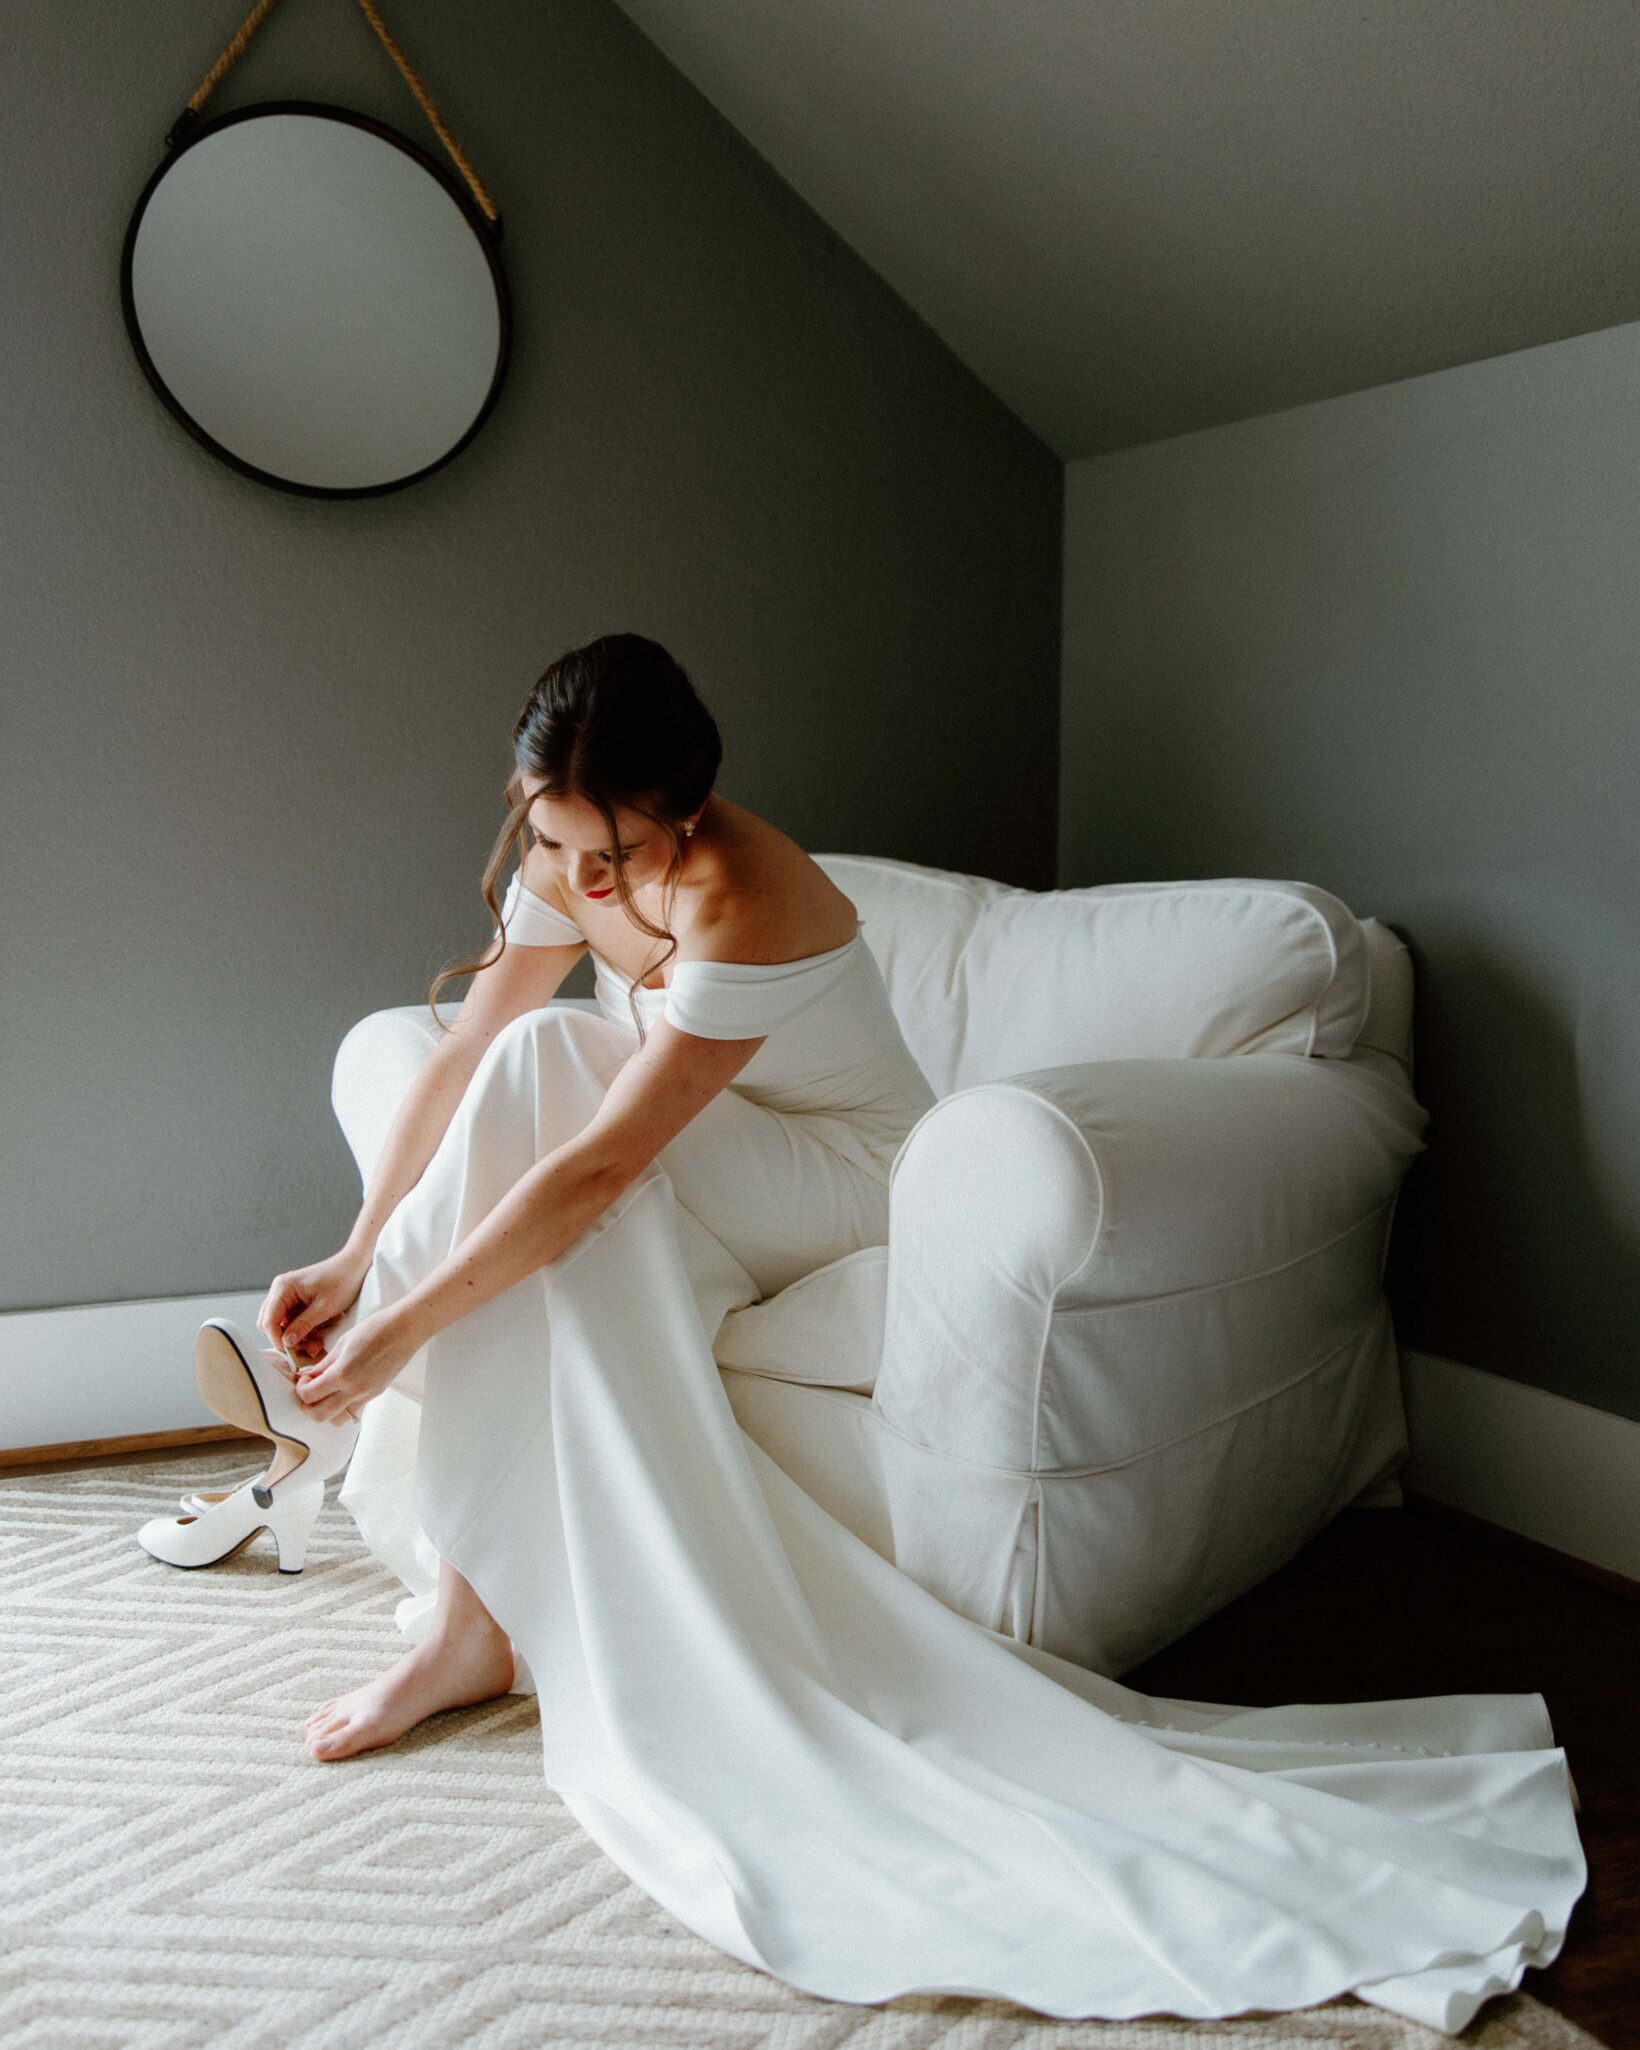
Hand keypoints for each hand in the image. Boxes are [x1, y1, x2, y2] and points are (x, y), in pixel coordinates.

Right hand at [258, 1247, 370, 1364]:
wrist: (354, 1265)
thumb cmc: (342, 1280)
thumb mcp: (324, 1307)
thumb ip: (303, 1325)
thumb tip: (286, 1343)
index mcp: (283, 1287)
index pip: (268, 1321)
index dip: (277, 1340)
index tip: (292, 1354)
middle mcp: (280, 1291)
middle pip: (270, 1324)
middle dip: (285, 1340)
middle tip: (305, 1349)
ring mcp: (287, 1296)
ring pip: (281, 1325)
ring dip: (295, 1337)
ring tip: (315, 1344)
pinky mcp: (296, 1301)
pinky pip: (291, 1322)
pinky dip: (301, 1331)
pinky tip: (316, 1336)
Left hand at [291, 1307, 420, 1424]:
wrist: (405, 1330)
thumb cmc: (376, 1329)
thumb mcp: (343, 1342)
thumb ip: (324, 1363)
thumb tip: (309, 1374)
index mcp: (342, 1374)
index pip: (309, 1395)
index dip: (301, 1389)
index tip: (303, 1379)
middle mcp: (354, 1390)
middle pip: (320, 1415)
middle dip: (308, 1406)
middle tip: (309, 1390)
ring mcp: (367, 1395)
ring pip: (338, 1418)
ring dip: (327, 1410)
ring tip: (326, 1393)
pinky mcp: (376, 1394)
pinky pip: (354, 1409)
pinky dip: (343, 1405)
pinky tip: (343, 1389)